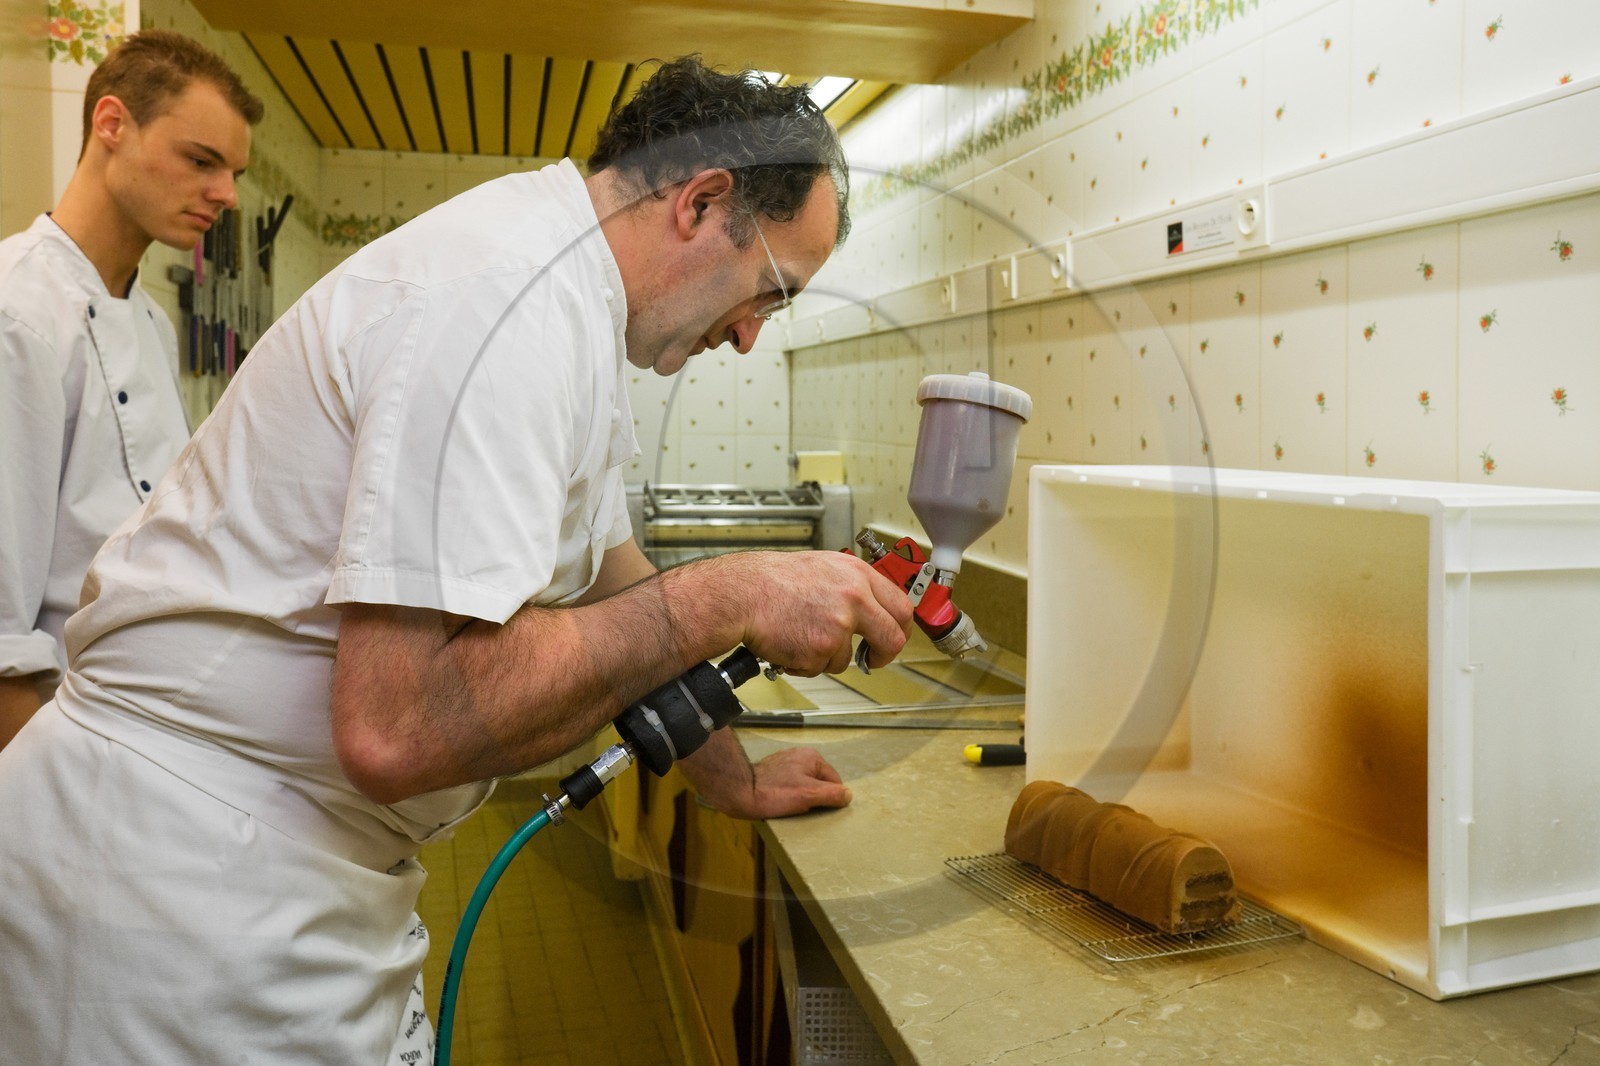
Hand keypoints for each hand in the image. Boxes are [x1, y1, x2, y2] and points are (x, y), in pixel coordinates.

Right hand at [715, 550, 911, 675]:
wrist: (742, 594)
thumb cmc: (773, 580)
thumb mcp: (824, 567)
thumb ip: (852, 586)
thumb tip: (873, 607)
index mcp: (858, 575)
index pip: (902, 607)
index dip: (901, 628)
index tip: (894, 636)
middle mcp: (854, 599)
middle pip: (892, 639)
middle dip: (883, 655)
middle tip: (872, 659)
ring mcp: (839, 626)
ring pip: (846, 658)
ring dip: (826, 656)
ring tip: (802, 636)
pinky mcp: (820, 649)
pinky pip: (820, 668)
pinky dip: (804, 663)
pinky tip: (790, 642)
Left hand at [721, 747, 851, 818]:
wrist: (739, 792)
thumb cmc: (772, 793)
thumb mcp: (808, 796)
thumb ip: (831, 794)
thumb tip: (848, 795)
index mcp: (812, 757)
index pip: (834, 781)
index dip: (829, 798)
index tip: (817, 809)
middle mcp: (799, 755)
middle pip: (818, 783)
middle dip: (813, 797)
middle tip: (802, 809)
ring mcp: (785, 763)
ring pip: (803, 785)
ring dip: (800, 798)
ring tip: (789, 807)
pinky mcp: (772, 772)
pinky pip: (789, 786)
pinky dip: (787, 795)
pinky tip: (780, 803)